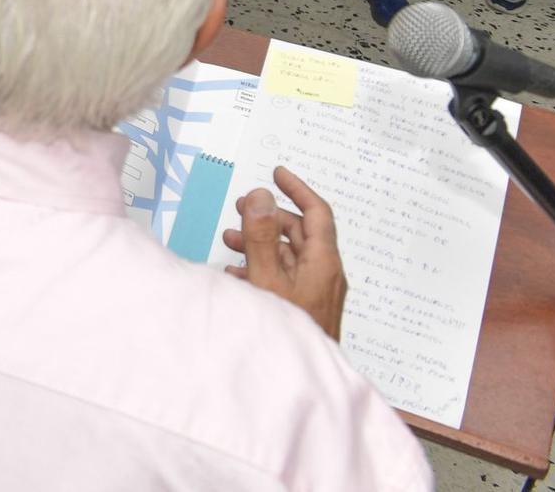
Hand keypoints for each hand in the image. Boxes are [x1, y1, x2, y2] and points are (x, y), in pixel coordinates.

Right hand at [219, 166, 346, 339]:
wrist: (300, 380)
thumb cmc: (289, 330)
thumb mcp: (268, 278)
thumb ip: (262, 235)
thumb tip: (261, 196)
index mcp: (323, 262)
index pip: (317, 213)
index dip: (297, 189)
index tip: (277, 173)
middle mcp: (324, 274)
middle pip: (300, 233)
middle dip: (269, 217)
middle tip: (241, 207)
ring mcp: (315, 292)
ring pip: (288, 256)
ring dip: (260, 243)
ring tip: (230, 240)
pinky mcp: (304, 307)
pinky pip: (285, 277)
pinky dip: (262, 266)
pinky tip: (238, 274)